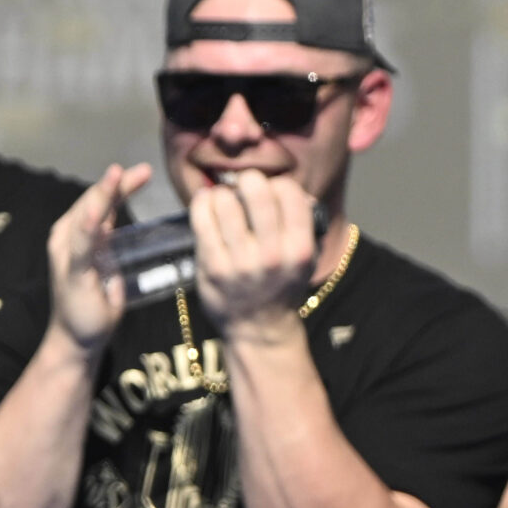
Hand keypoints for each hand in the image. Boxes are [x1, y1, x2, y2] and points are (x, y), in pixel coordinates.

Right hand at [47, 161, 152, 353]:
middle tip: (142, 170)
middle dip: (115, 185)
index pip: (100, 202)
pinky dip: (90, 225)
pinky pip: (82, 245)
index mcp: (76, 233)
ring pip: (87, 217)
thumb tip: (124, 217)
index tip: (143, 173)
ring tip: (116, 176)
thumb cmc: (94, 300)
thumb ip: (108, 239)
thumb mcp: (105, 261)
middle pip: (93, 203)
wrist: (79, 337)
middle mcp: (66, 238)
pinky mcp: (74, 271)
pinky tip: (101, 210)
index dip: (120, 185)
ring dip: (101, 195)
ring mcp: (68, 254)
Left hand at [192, 171, 318, 339]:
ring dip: (221, 192)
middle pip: (257, 194)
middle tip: (244, 183)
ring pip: (226, 204)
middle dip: (248, 180)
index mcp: (300, 249)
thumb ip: (304, 224)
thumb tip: (292, 191)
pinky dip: (201, 204)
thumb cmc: (281, 284)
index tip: (271, 189)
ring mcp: (240, 262)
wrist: (258, 327)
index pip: (290, 195)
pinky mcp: (212, 267)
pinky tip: (204, 201)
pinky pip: (202, 222)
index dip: (278, 184)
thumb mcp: (305, 257)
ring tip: (221, 195)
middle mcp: (272, 255)